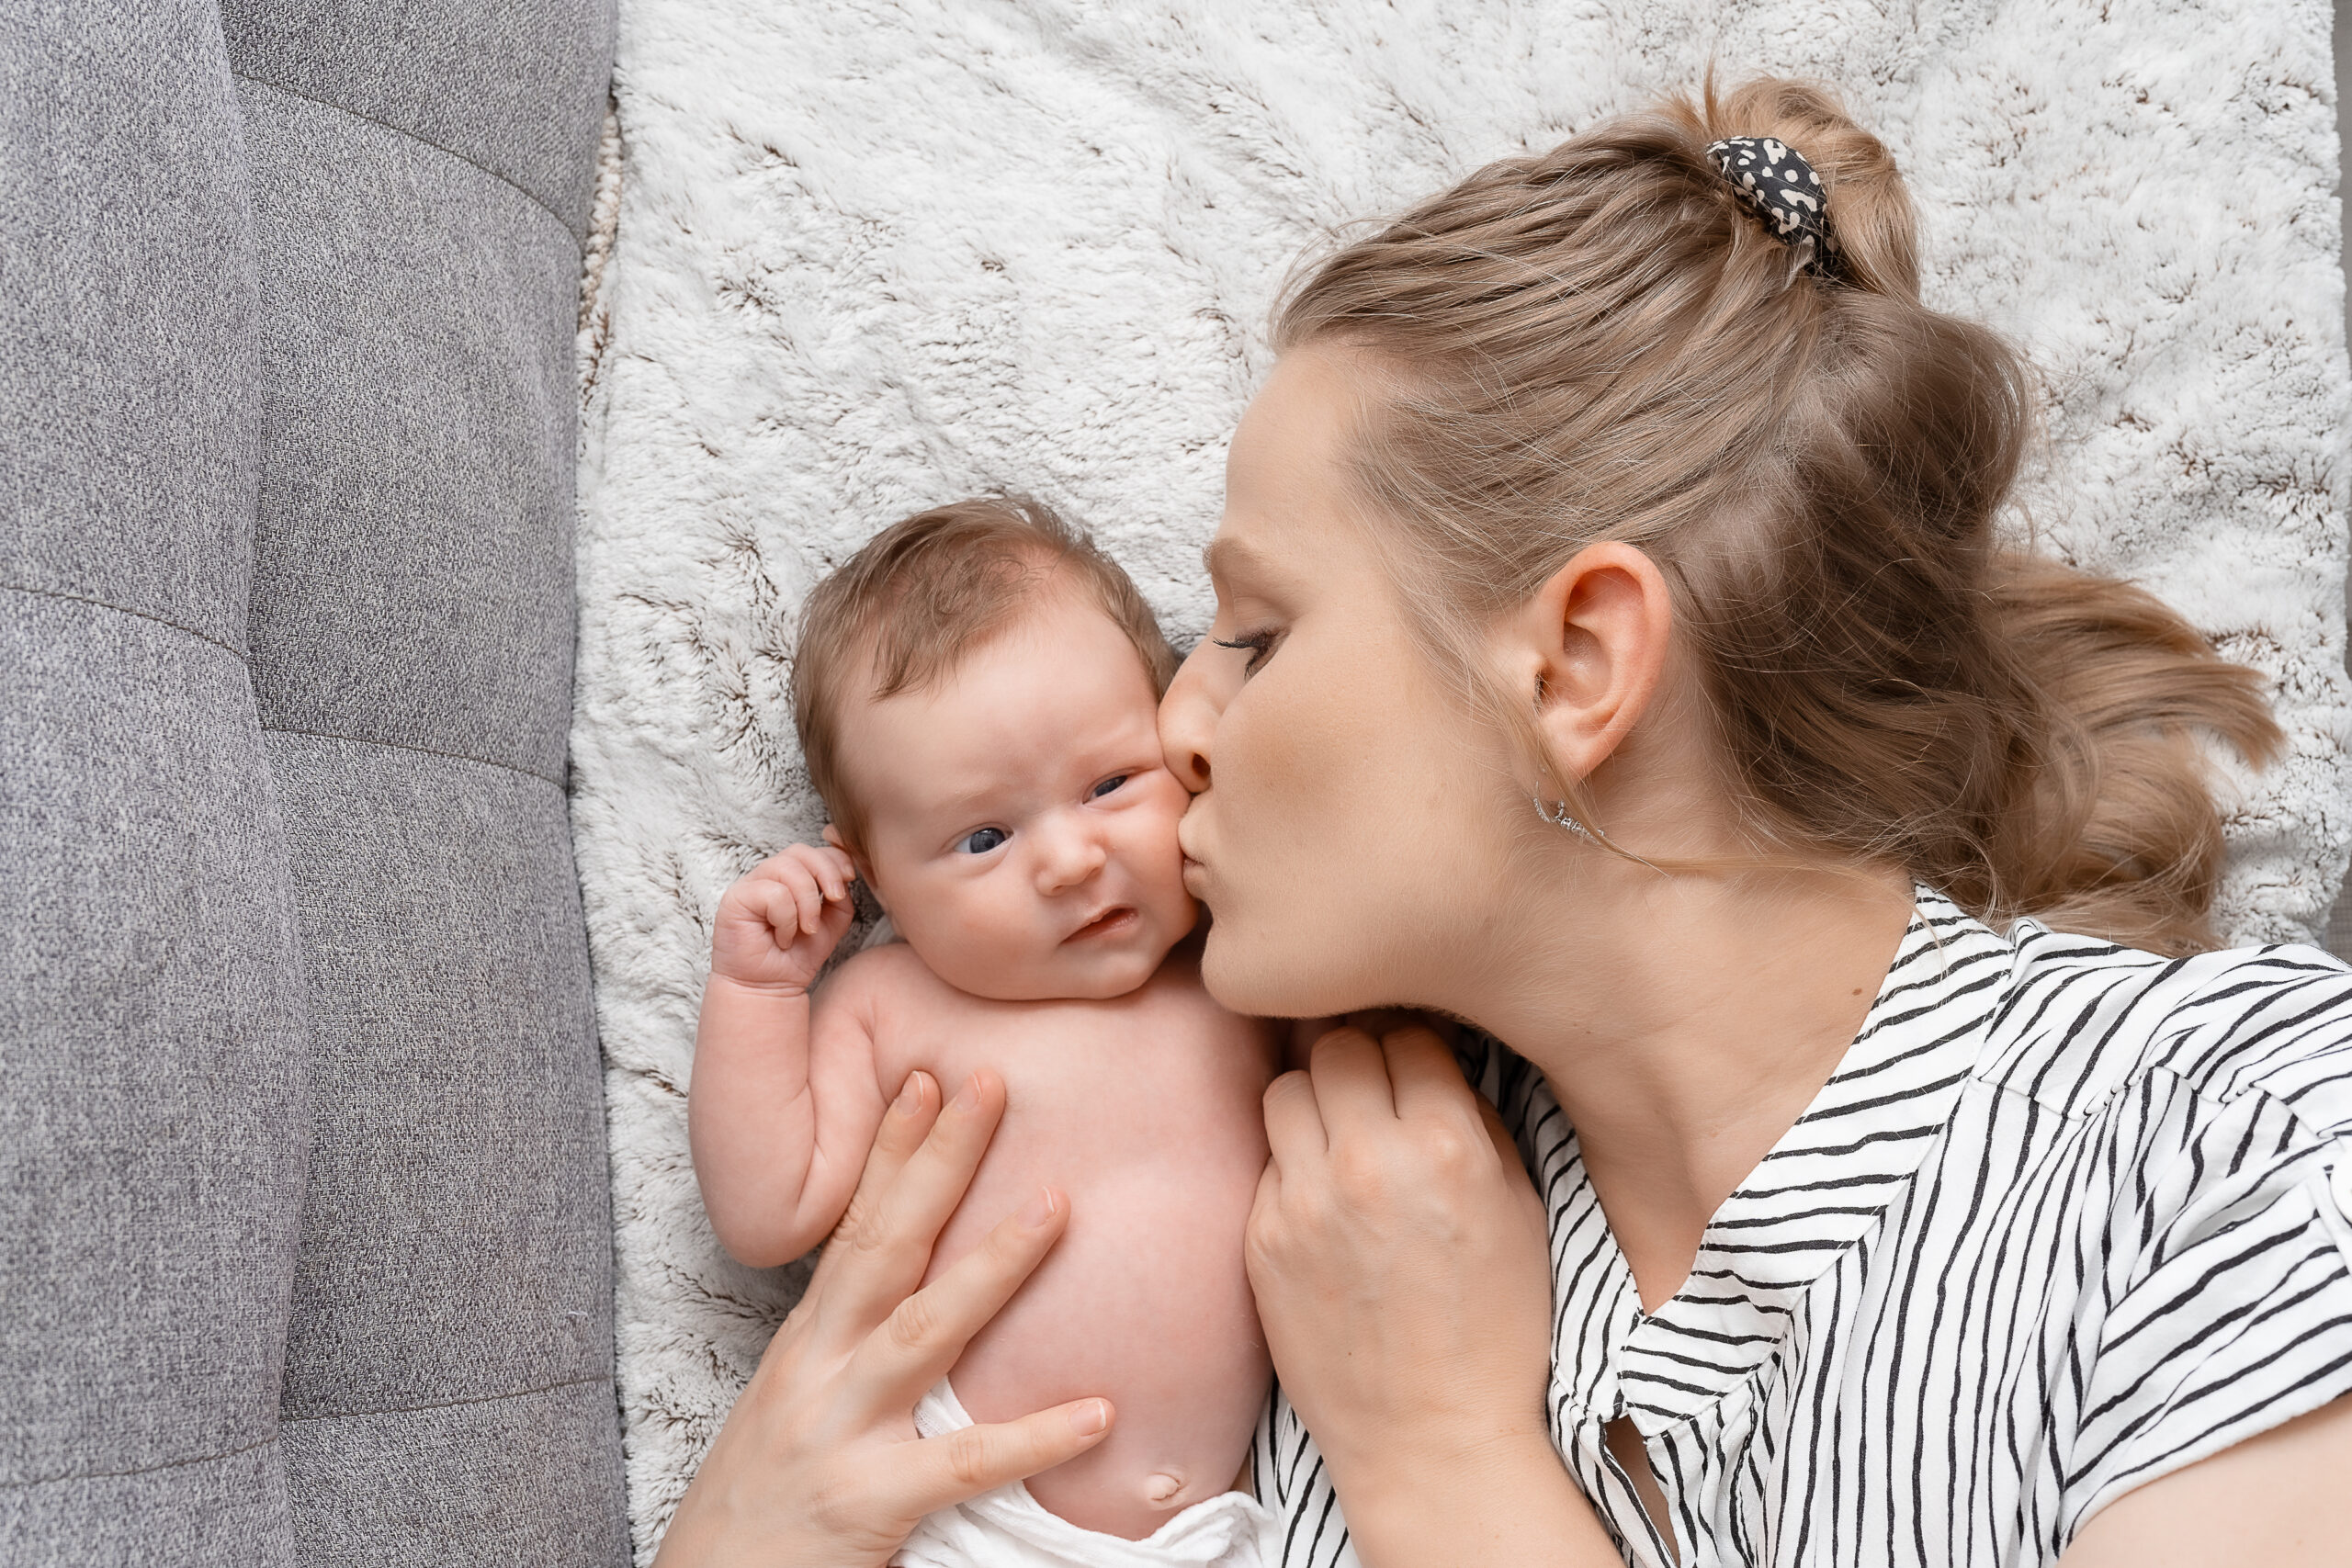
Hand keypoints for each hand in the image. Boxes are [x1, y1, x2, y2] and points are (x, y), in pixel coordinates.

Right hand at [655, 1070, 1114, 1567]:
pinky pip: (964, 1463)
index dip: (891, 1151)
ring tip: (1058, 1205)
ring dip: (993, 1263)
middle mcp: (818, 1371)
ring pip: (924, 1330)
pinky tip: (1099, 1410)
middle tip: (989, 1083)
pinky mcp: (864, 1503)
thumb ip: (853, 1353)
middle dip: (937, 1161)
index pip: (856, 1227)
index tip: (926, 1078)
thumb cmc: (761, 1507)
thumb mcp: (800, 1408)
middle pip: (887, 1246)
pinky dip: (1034, 1437)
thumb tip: (924, 1299)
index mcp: (809, 1345)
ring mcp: (839, 1432)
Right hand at [711, 844, 859, 993]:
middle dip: (826, 872)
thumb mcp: (831, 923)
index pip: (813, 851)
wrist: (770, 988)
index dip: (835, 859)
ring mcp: (750, 884)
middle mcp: (768, 876)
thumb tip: (844, 875)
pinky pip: (773, 893)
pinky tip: (782, 938)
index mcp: (790, 877)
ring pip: (787, 868)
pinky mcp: (736, 898)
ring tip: (806, 929)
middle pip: (800, 852)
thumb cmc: (797, 956)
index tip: (849, 878)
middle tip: (835, 899)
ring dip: (807, 902)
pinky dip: (787, 918)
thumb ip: (840, 897)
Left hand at [1250, 1025, 1612, 1564]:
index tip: (1417, 1068)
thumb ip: (1474, 1123)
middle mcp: (1367, 1160)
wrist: (1432, 1438)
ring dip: (1315, 1101)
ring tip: (1341, 1138)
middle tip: (1376, 1093)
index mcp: (1446, 1146)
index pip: (1408, 1034)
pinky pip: (1267, 1160)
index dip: (1416, 1047)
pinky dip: (1294, 1167)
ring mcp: (1303, 1199)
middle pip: (1336, 1044)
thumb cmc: (1496, 1330)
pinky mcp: (1260, 1238)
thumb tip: (1434, 1063)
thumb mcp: (1520, 1211)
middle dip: (1359, 1059)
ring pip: (1286, 1088)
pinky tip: (1325, 1203)